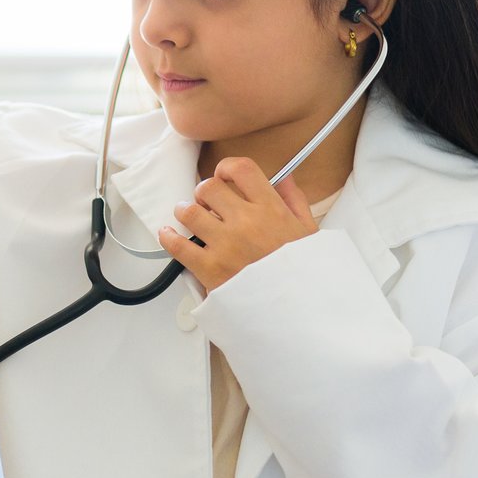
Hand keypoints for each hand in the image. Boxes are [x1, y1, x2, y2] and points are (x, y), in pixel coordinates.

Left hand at [159, 156, 316, 292]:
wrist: (298, 310)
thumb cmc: (303, 273)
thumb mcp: (309, 232)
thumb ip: (295, 201)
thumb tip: (284, 179)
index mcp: (271, 209)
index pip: (241, 169)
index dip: (227, 167)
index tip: (224, 176)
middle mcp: (246, 222)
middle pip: (209, 187)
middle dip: (205, 192)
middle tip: (207, 203)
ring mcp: (226, 245)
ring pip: (189, 212)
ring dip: (185, 211)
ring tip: (188, 216)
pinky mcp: (210, 269)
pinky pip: (178, 246)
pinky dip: (169, 238)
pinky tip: (168, 234)